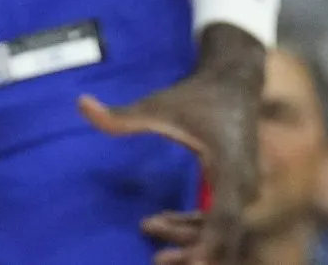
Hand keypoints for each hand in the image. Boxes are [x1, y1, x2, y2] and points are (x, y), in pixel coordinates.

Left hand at [80, 24, 265, 264]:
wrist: (234, 80)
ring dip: (191, 241)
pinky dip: (196, 229)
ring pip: (225, 233)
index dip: (209, 245)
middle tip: (156, 259)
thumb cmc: (197, 95)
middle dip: (195, 254)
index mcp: (229, 164)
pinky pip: (224, 222)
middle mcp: (244, 182)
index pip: (225, 217)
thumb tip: (81, 105)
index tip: (192, 264)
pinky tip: (162, 223)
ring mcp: (246, 188)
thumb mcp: (159, 105)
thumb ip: (121, 116)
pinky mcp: (240, 189)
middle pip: (227, 236)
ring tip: (149, 229)